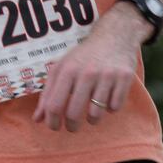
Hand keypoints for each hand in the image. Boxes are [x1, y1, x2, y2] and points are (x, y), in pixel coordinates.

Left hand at [32, 5, 145, 130]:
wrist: (114, 35)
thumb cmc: (83, 56)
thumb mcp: (62, 68)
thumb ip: (48, 94)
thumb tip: (37, 120)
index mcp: (67, 70)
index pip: (54, 105)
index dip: (52, 122)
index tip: (54, 127)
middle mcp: (86, 72)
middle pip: (74, 113)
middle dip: (71, 126)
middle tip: (72, 127)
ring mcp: (107, 75)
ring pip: (96, 114)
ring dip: (92, 119)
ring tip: (92, 113)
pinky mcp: (124, 78)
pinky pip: (115, 107)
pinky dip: (110, 108)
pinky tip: (108, 98)